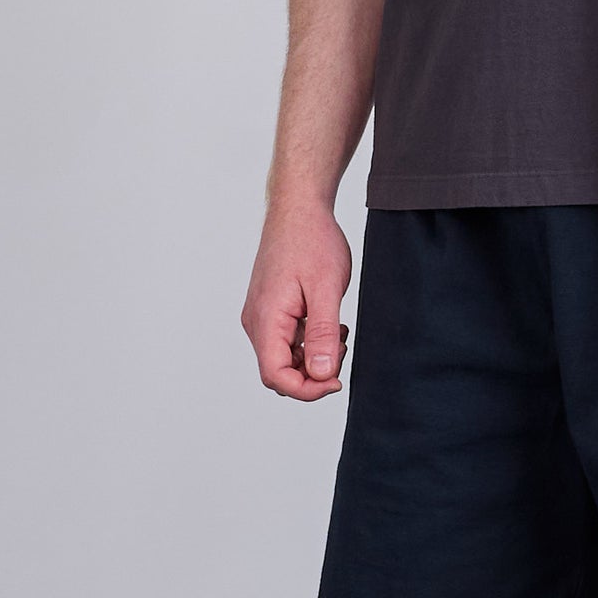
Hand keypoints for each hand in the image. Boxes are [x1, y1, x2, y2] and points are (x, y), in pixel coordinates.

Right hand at [241, 200, 351, 399]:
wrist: (298, 208)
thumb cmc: (312, 241)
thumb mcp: (326, 288)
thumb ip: (322, 334)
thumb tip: (322, 375)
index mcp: (265, 319)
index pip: (276, 377)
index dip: (307, 389)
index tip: (337, 381)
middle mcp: (256, 322)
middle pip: (279, 371)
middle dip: (312, 373)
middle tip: (342, 348)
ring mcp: (261, 315)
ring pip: (283, 356)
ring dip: (312, 355)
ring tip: (338, 330)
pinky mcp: (270, 308)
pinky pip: (286, 339)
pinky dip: (309, 340)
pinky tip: (330, 322)